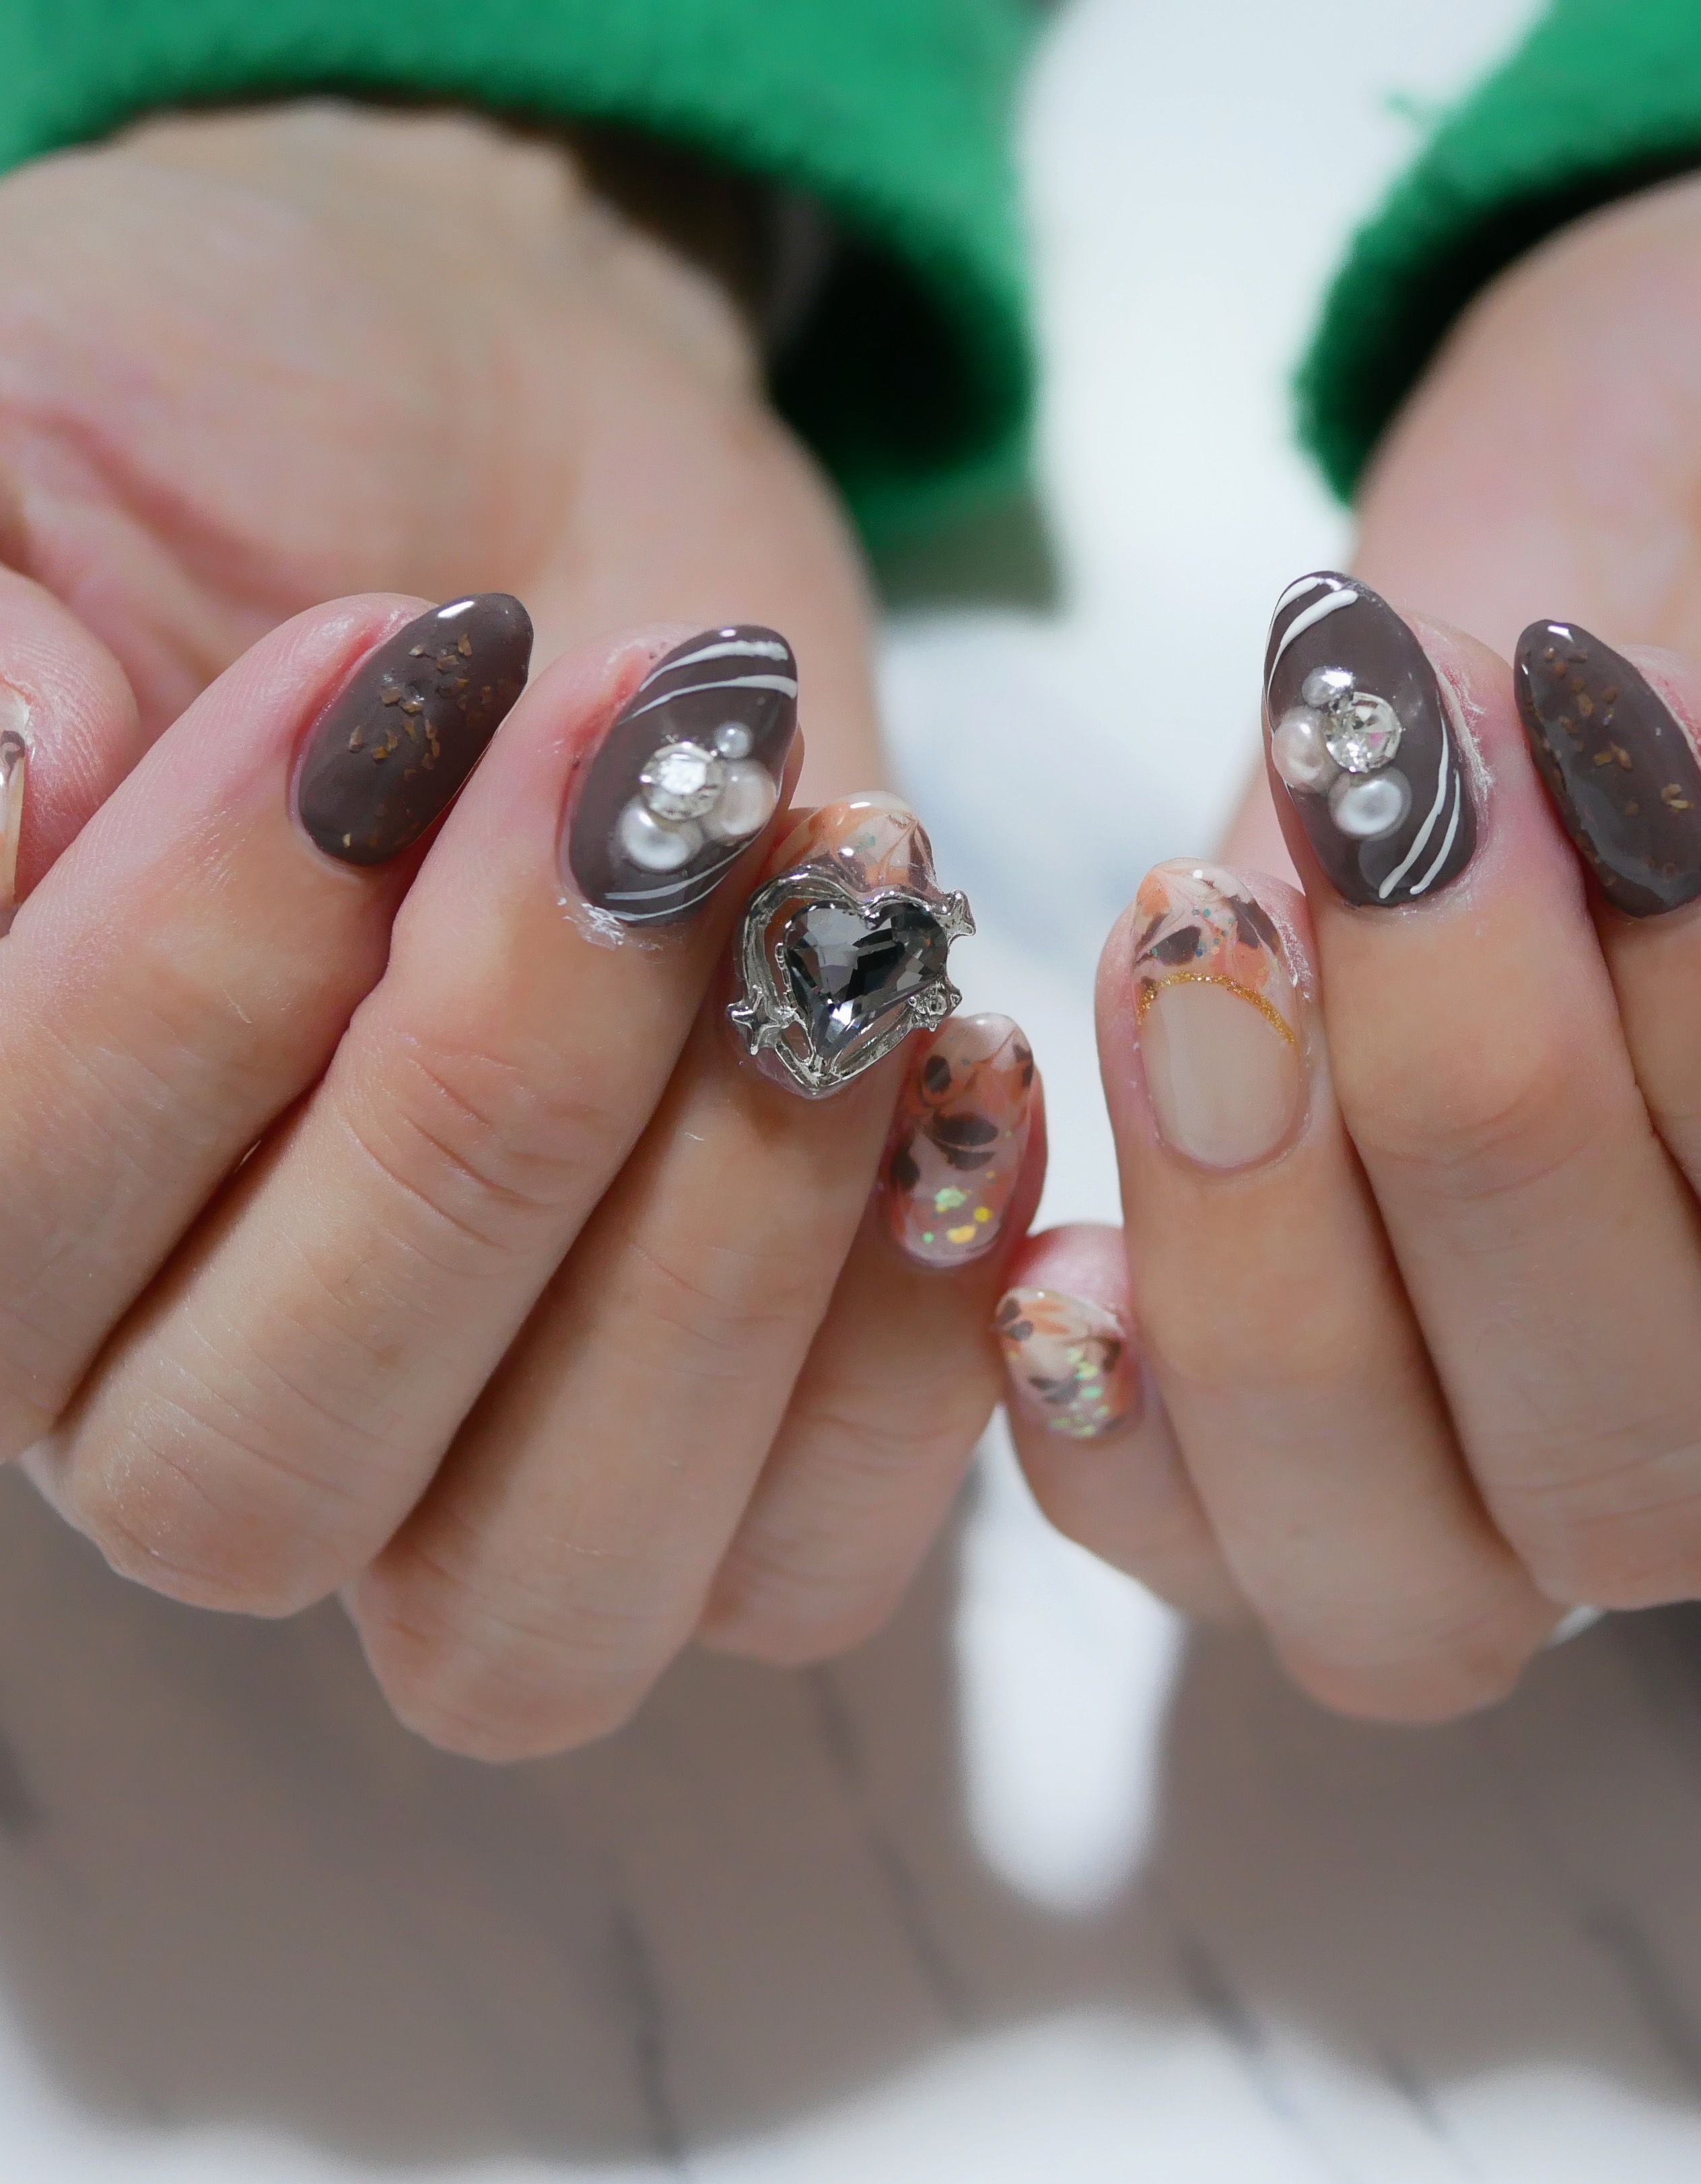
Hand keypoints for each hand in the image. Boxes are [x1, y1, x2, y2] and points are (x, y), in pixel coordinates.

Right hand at [0, 105, 1038, 1754]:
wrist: (524, 450)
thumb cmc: (238, 435)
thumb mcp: (20, 434)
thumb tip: (17, 760)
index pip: (3, 1239)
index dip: (195, 984)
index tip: (382, 665)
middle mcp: (190, 1391)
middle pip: (266, 1472)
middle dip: (493, 1106)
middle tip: (655, 795)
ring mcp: (475, 1466)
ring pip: (548, 1587)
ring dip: (721, 1238)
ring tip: (836, 903)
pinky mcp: (738, 1443)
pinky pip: (806, 1570)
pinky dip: (906, 1349)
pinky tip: (960, 1063)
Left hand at [995, 143, 1700, 1718]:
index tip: (1650, 748)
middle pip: (1643, 1486)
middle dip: (1480, 1111)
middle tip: (1405, 783)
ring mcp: (1569, 1382)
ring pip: (1390, 1567)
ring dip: (1262, 1251)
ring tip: (1208, 930)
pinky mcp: (1343, 1320)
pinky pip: (1195, 1526)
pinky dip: (1095, 1401)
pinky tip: (1045, 1189)